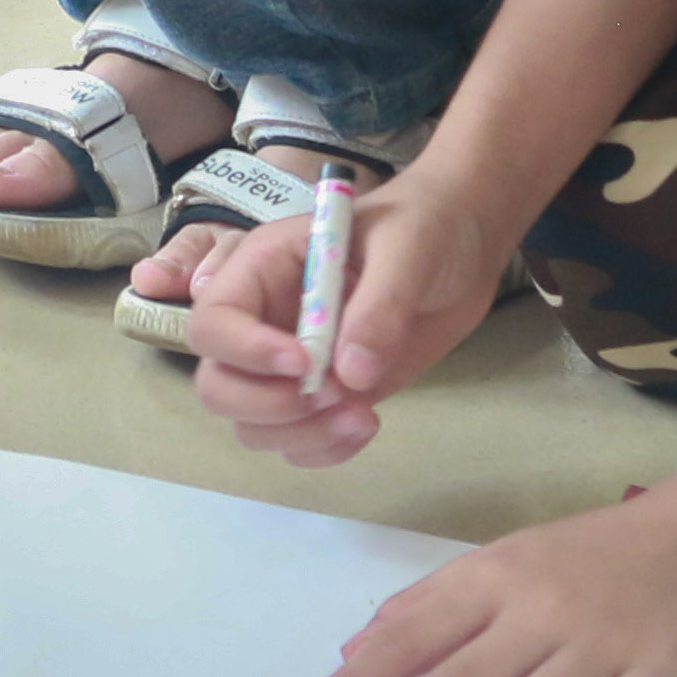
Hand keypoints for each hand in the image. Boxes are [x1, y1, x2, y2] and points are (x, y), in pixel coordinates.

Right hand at [182, 160, 514, 464]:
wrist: (463, 250)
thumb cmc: (425, 226)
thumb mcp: (407, 248)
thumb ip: (378, 306)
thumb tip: (352, 376)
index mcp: (262, 269)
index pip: (213, 322)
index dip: (245, 351)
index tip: (304, 364)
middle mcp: (264, 322)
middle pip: (218, 384)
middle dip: (265, 406)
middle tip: (330, 397)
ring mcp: (292, 366)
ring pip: (253, 425)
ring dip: (301, 434)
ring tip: (363, 415)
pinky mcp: (325, 397)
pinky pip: (297, 442)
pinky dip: (324, 450)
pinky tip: (367, 424)